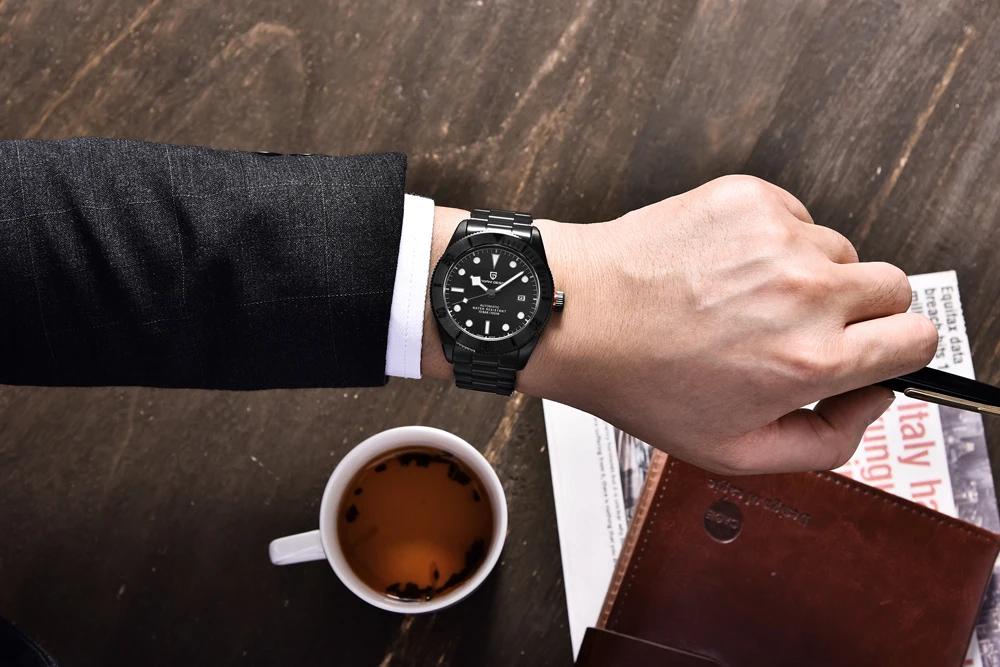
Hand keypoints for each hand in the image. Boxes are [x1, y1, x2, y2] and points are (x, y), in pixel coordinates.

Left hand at [422, 176, 937, 474]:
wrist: (577, 314)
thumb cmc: (641, 382)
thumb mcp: (732, 451)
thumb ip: (824, 442)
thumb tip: (872, 401)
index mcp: (810, 360)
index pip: (919, 339)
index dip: (896, 352)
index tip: (868, 355)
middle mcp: (805, 291)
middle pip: (895, 288)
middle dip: (864, 314)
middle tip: (806, 331)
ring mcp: (777, 236)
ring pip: (842, 251)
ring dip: (815, 276)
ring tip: (749, 301)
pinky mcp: (748, 198)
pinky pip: (796, 218)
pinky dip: (775, 242)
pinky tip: (727, 269)